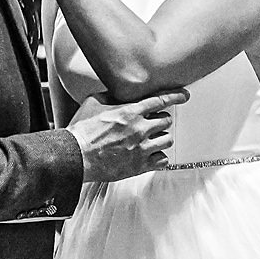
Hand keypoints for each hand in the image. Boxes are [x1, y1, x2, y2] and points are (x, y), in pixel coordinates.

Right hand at [69, 89, 189, 182]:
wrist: (75, 156)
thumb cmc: (82, 131)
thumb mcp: (93, 102)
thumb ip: (110, 96)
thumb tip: (118, 92)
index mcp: (129, 111)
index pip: (161, 100)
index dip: (176, 96)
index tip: (184, 95)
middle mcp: (139, 129)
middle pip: (167, 121)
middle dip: (162, 120)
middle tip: (155, 123)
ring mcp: (141, 148)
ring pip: (167, 140)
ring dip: (161, 138)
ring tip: (153, 139)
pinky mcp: (139, 166)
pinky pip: (162, 160)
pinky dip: (159, 157)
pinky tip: (151, 155)